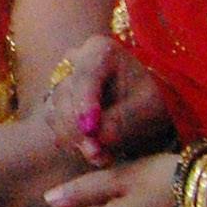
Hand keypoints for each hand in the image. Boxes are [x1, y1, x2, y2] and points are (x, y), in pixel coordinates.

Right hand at [45, 37, 171, 166]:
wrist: (146, 103)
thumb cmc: (152, 99)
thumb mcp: (147, 109)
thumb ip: (122, 121)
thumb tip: (93, 139)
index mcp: (100, 50)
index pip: (86, 75)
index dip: (84, 103)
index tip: (90, 130)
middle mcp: (74, 60)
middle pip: (65, 96)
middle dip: (79, 128)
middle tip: (98, 155)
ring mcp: (61, 80)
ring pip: (55, 112)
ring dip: (75, 138)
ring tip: (102, 157)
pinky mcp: (55, 102)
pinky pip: (55, 124)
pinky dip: (72, 141)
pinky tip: (95, 151)